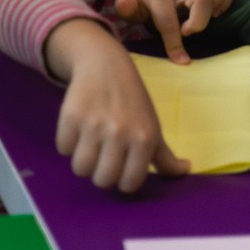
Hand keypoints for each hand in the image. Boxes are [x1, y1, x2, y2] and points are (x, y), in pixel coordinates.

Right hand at [45, 18, 187, 191]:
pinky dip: (68, 143)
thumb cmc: (133, 101)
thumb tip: (186, 171)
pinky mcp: (71, 115)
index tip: (121, 168)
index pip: (129, 184)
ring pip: (80, 168)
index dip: (123, 180)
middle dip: (101, 173)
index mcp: (144, 138)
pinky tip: (78, 129)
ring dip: (83, 161)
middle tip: (103, 157)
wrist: (106, 65)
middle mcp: (120, 133)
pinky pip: (63, 148)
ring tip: (89, 145)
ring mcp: (94, 124)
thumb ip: (166, 156)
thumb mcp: (153, 126)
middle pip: (102, 180)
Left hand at [115, 0, 232, 61]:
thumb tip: (127, 7)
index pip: (169, 19)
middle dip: (200, 21)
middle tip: (188, 32)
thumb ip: (124, 6)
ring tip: (210, 18)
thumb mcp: (125, 2)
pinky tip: (215, 13)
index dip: (175, 43)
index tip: (181, 60)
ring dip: (219, 2)